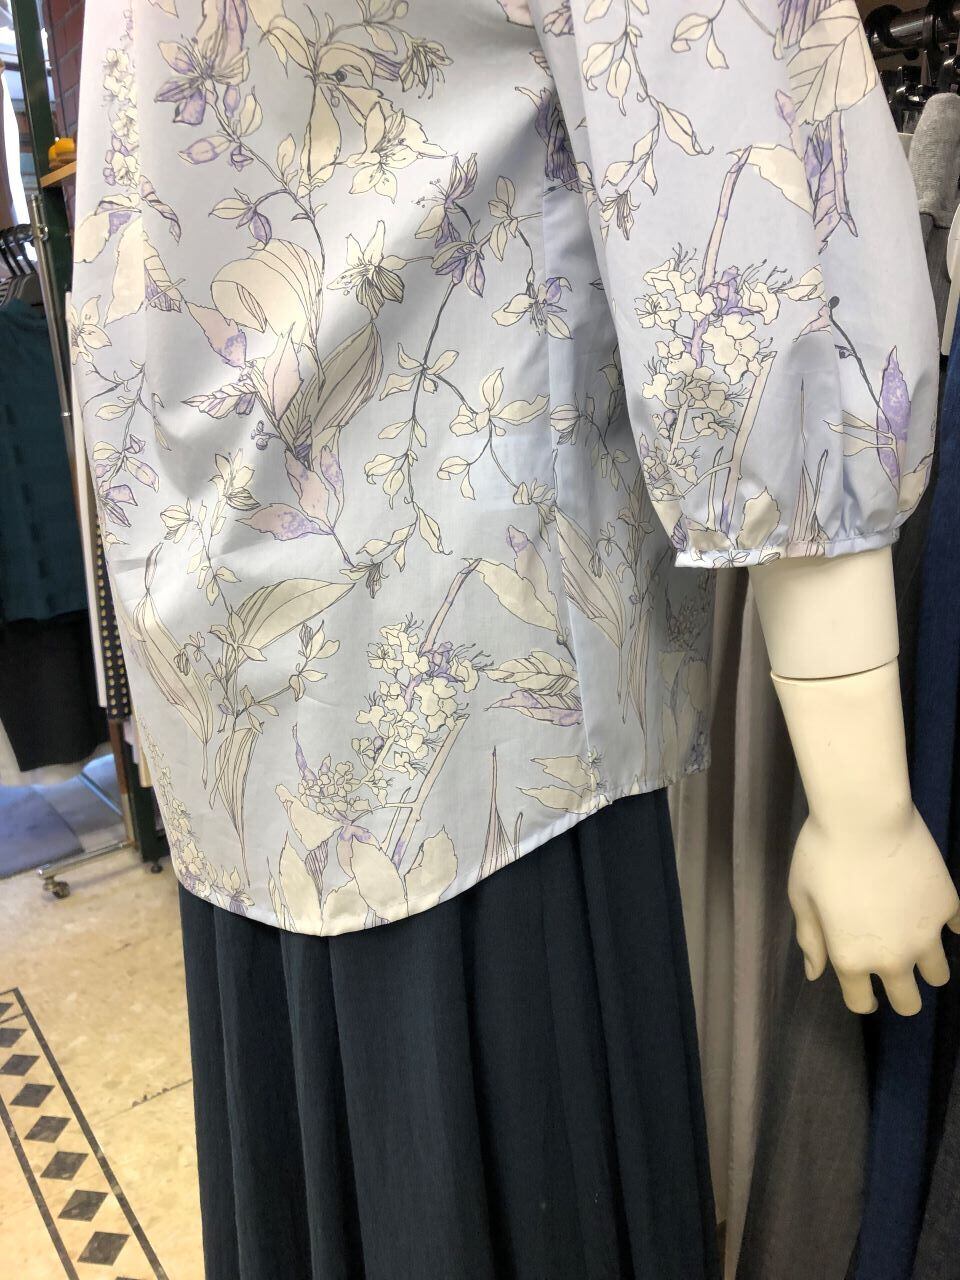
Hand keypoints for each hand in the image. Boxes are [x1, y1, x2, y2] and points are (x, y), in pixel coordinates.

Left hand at [789, 805, 959, 1014]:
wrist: (864, 816)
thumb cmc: (821, 853)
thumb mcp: (802, 897)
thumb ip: (811, 939)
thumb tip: (815, 973)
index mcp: (851, 958)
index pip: (861, 1003)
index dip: (860, 997)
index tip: (862, 987)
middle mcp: (893, 957)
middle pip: (908, 1003)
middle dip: (901, 993)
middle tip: (895, 970)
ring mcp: (926, 935)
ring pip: (938, 975)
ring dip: (927, 965)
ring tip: (915, 942)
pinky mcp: (948, 907)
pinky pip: (956, 930)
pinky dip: (945, 924)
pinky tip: (929, 908)